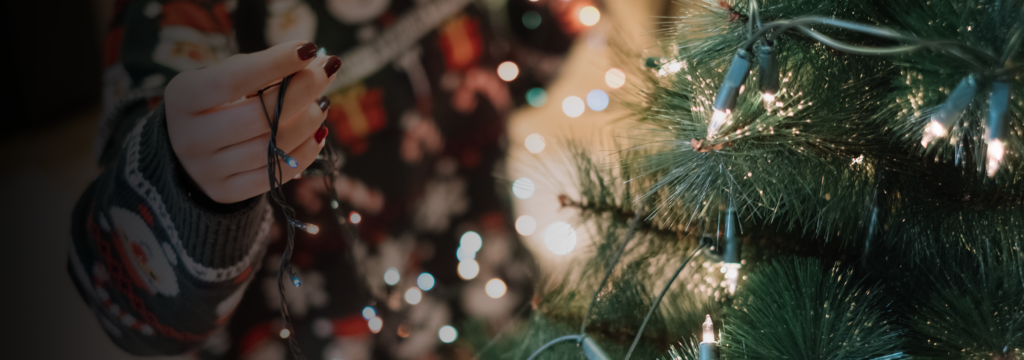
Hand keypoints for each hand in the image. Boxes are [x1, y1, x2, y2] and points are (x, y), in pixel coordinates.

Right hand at [165, 41, 340, 203]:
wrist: (183, 154)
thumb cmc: (212, 104)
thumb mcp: (219, 78)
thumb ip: (258, 70)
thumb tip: (312, 62)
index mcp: (182, 98)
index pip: (232, 80)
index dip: (274, 63)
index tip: (308, 48)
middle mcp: (190, 137)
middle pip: (260, 116)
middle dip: (303, 90)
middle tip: (326, 71)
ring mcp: (208, 170)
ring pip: (271, 148)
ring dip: (308, 122)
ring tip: (322, 104)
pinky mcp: (226, 192)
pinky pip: (275, 175)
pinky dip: (304, 153)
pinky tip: (317, 134)